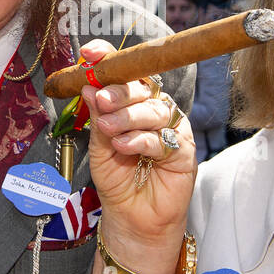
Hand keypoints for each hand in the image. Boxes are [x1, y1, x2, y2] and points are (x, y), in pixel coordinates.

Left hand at [79, 40, 194, 267]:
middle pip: (143, 89)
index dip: (109, 60)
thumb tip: (88, 86)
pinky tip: (124, 146)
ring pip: (155, 111)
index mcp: (135, 104)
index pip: (126, 74)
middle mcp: (155, 111)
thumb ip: (97, 117)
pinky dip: (141, 140)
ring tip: (107, 130)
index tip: (90, 55)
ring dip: (128, 117)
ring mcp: (172, 129)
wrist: (132, 218)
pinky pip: (164, 139)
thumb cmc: (117, 180)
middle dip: (120, 91)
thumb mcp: (98, 147)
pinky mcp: (184, 152)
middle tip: (101, 99)